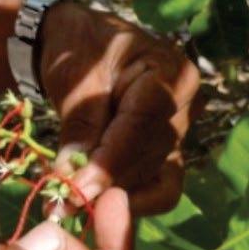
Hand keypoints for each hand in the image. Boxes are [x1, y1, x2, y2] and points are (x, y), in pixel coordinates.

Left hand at [40, 2, 200, 215]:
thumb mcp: (74, 78)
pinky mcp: (168, 153)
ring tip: (67, 202)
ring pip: (152, 175)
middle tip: (62, 202)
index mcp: (171, 72)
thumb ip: (79, 126)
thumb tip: (71, 180)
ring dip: (111, 193)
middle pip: (150, 155)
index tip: (77, 187)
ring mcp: (181, 131)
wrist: (83, 46)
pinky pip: (159, 187)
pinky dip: (127, 198)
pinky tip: (93, 204)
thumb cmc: (80, 49)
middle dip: (106, 182)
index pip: (143, 123)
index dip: (111, 160)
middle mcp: (186, 104)